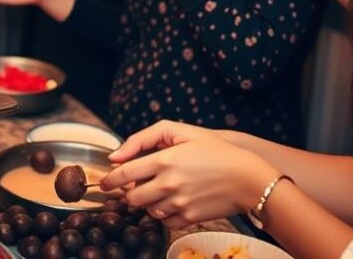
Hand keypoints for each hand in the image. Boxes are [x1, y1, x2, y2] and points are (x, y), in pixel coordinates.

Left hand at [103, 120, 279, 229]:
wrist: (248, 177)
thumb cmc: (215, 150)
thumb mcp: (180, 131)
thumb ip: (143, 138)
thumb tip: (117, 156)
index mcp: (164, 160)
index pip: (124, 174)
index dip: (110, 180)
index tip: (104, 183)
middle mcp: (169, 183)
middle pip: (132, 197)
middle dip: (129, 192)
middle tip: (135, 186)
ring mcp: (179, 203)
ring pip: (147, 210)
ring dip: (147, 202)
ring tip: (160, 191)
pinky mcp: (189, 218)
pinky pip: (164, 222)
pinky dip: (163, 214)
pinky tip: (172, 202)